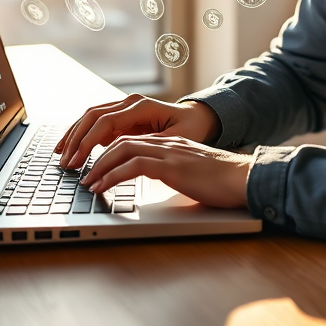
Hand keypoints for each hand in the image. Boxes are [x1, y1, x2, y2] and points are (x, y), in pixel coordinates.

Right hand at [53, 95, 220, 169]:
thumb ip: (150, 144)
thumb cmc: (190, 129)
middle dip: (76, 139)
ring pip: (90, 117)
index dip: (88, 142)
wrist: (197, 118)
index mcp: (141, 106)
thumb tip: (127, 154)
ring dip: (74, 135)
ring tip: (62, 156)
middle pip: (92, 116)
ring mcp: (123, 108)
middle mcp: (129, 102)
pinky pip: (96, 123)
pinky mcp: (121, 117)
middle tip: (65, 162)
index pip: (105, 122)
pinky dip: (81, 134)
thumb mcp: (176, 140)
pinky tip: (72, 148)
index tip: (78, 160)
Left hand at [83, 136, 251, 208]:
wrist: (245, 178)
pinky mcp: (172, 166)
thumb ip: (173, 172)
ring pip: (122, 149)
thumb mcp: (191, 173)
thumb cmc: (222, 181)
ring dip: (99, 166)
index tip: (93, 167)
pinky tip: (102, 186)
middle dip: (96, 156)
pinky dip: (112, 175)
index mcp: (169, 143)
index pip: (129, 139)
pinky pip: (134, 165)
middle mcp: (166, 143)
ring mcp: (168, 152)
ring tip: (86, 183)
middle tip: (81, 173)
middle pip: (120, 140)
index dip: (107, 152)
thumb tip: (157, 184)